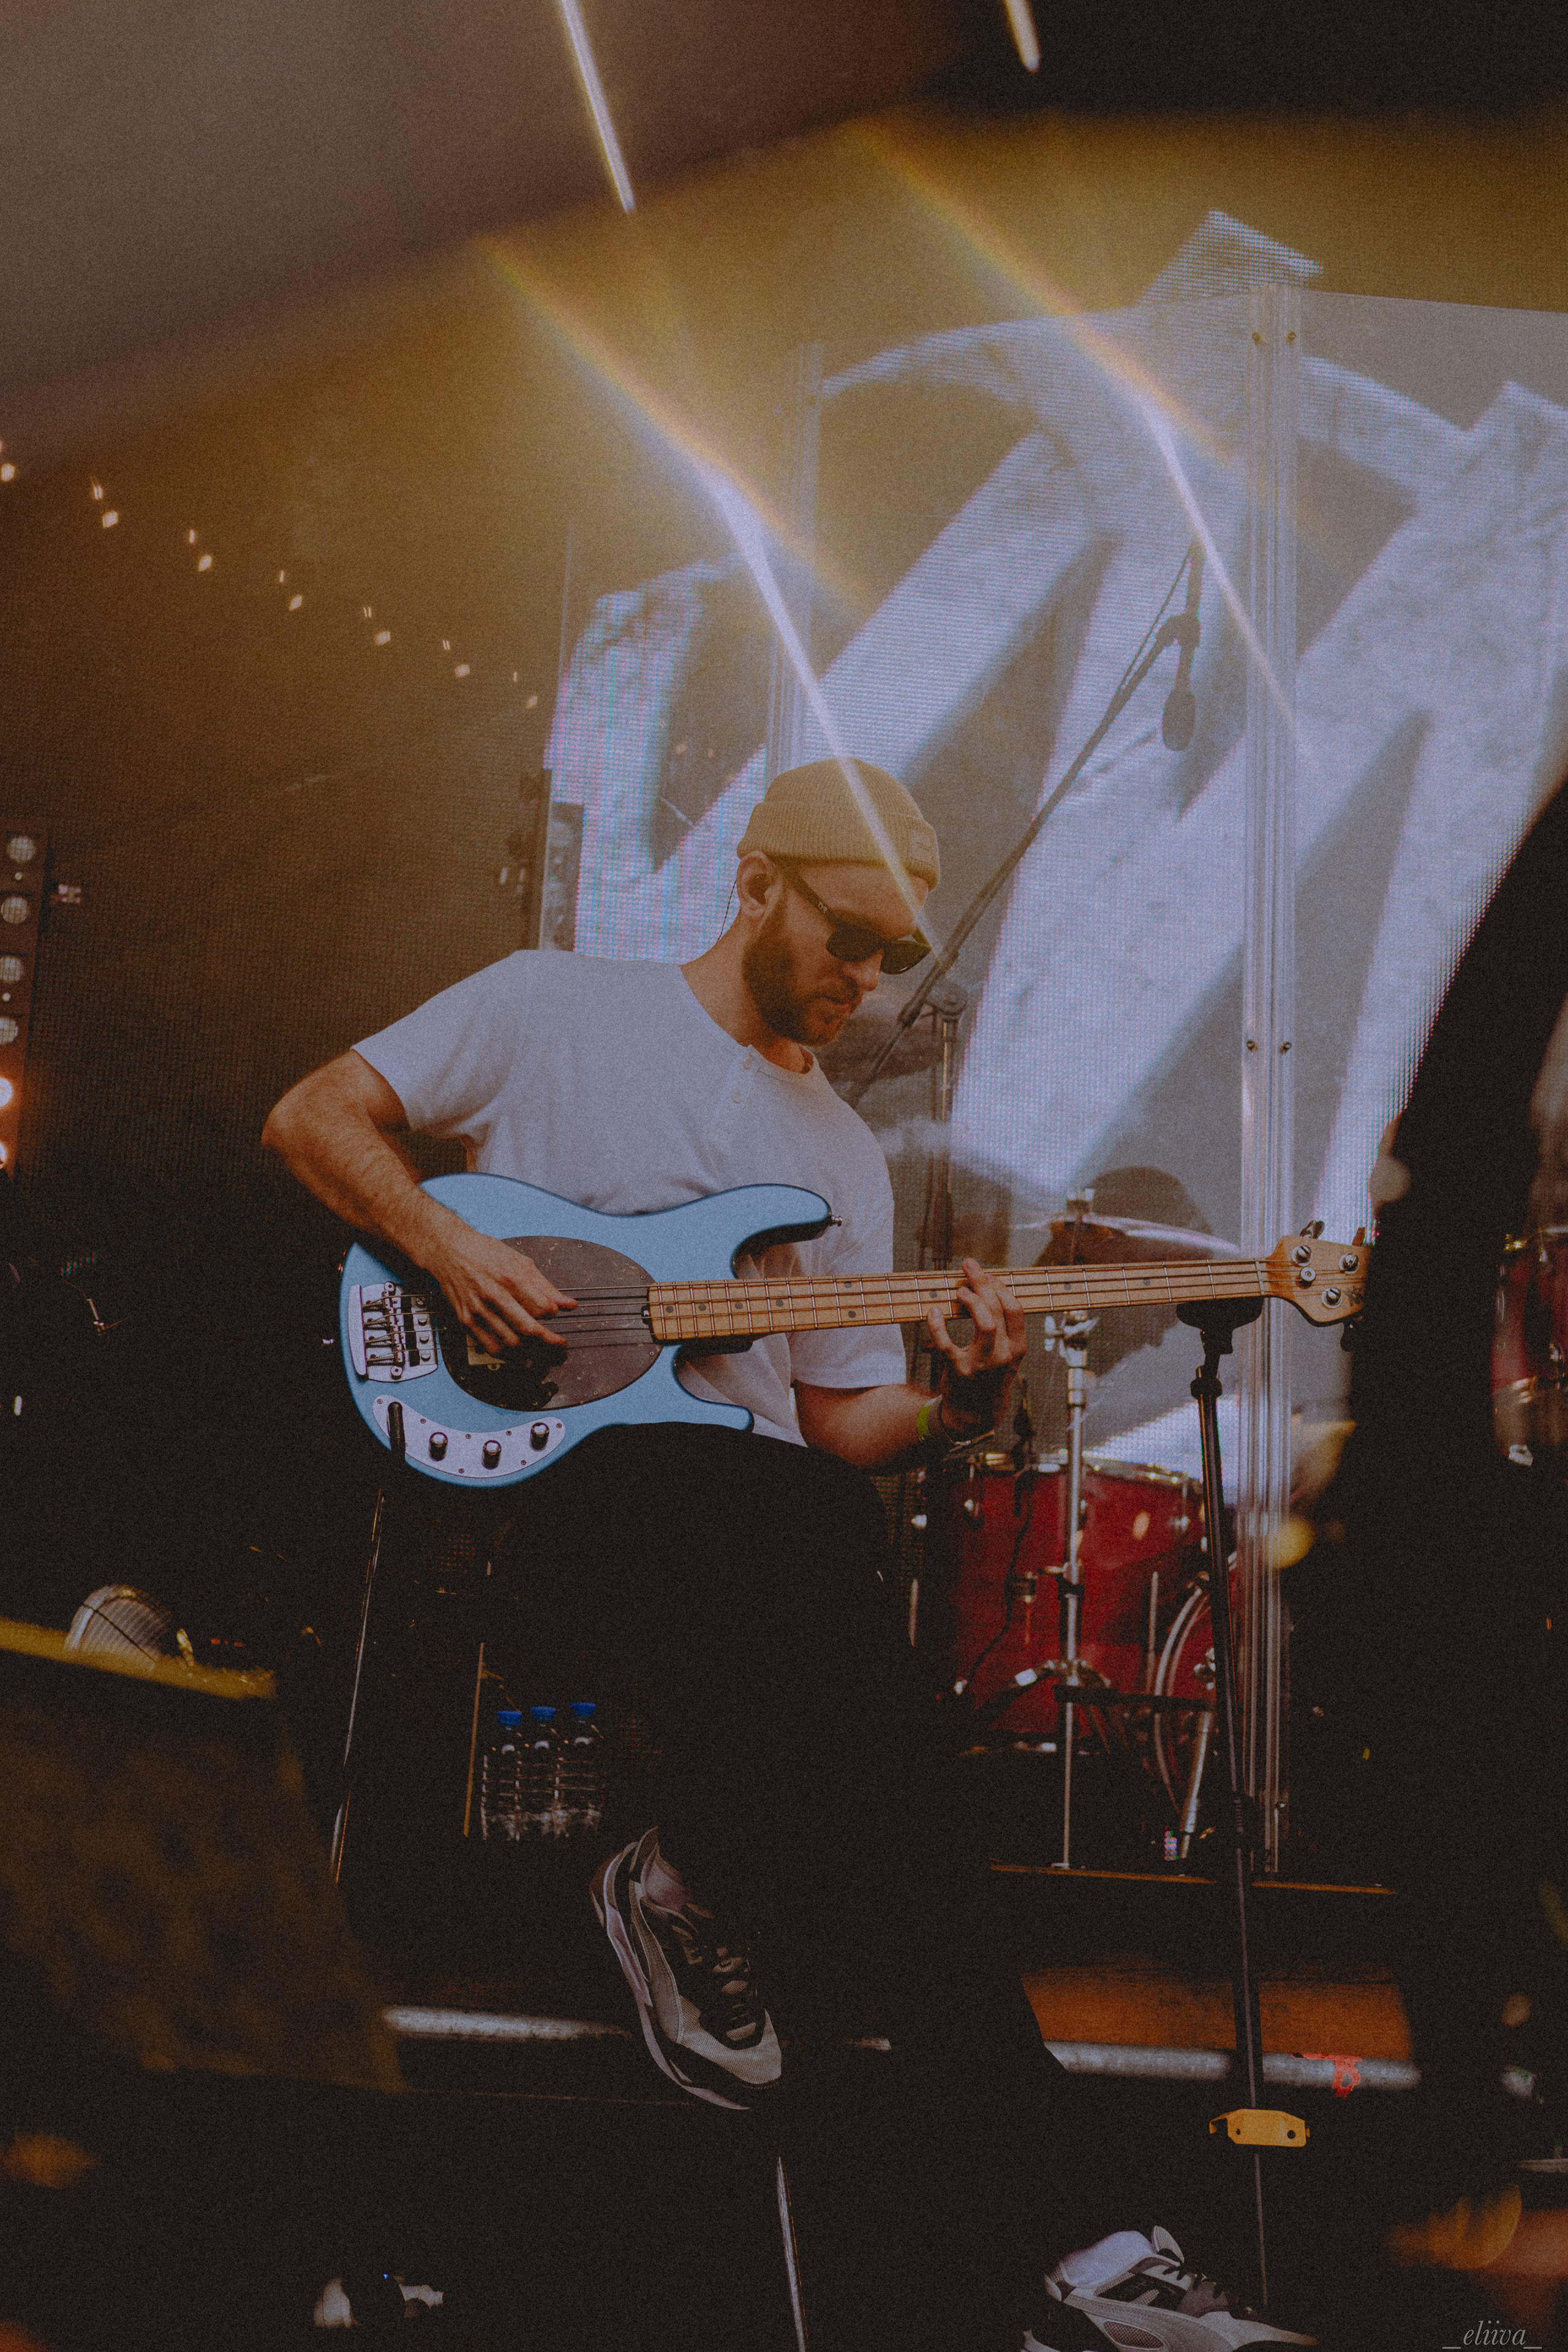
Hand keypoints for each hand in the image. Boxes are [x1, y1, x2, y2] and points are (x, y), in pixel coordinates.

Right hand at [420, 1213, 575, 1355]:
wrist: (448, 1251)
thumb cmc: (483, 1253)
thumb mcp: (518, 1261)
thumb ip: (544, 1286)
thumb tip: (569, 1303)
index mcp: (510, 1277)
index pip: (541, 1307)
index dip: (553, 1314)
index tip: (555, 1313)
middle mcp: (494, 1295)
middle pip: (528, 1329)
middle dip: (550, 1341)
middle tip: (560, 1344)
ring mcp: (479, 1310)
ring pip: (510, 1343)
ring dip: (531, 1352)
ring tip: (542, 1354)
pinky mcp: (466, 1320)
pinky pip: (490, 1346)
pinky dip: (508, 1355)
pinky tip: (518, 1354)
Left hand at [924, 1257, 1024, 1432]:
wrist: (977, 1414)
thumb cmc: (990, 1375)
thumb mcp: (1007, 1355)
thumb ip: (1003, 1328)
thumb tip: (990, 1287)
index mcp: (1018, 1349)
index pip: (1015, 1309)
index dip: (1001, 1287)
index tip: (989, 1275)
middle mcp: (1004, 1356)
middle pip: (998, 1310)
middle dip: (983, 1283)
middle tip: (969, 1266)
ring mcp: (982, 1365)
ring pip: (984, 1324)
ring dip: (972, 1301)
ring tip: (960, 1290)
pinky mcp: (958, 1371)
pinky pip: (946, 1343)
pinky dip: (937, 1325)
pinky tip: (933, 1312)